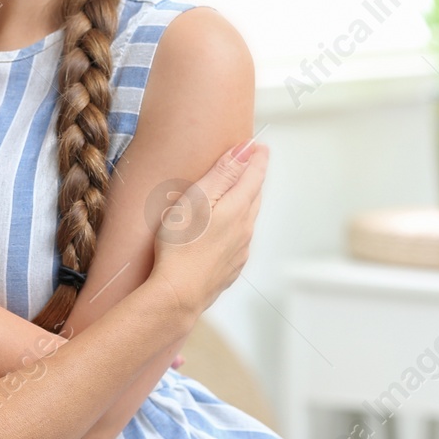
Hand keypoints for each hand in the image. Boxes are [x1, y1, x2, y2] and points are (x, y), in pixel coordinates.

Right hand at [147, 142, 267, 318]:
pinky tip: (227, 230)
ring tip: (240, 192)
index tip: (259, 145)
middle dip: (254, 177)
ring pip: (249, 219)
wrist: (178, 293)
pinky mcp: (230, 268)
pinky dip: (238, 226)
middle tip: (251, 163)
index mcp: (238, 208)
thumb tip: (246, 150)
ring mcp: (240, 251)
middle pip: (255, 196)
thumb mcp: (197, 199)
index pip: (254, 175)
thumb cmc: (180, 245)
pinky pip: (240, 240)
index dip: (257, 158)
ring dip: (248, 202)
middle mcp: (245, 229)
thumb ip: (222, 174)